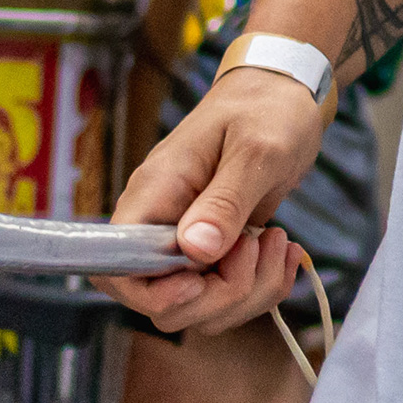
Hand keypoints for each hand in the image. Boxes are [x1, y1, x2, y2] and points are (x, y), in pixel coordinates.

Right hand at [102, 71, 326, 338]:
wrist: (286, 95)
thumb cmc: (267, 110)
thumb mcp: (255, 150)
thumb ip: (225, 200)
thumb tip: (195, 251)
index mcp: (154, 194)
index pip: (116, 268)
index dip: (152, 293)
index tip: (201, 279)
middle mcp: (163, 224)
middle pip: (163, 303)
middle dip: (219, 295)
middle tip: (256, 248)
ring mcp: (189, 242)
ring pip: (200, 307)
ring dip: (248, 292)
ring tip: (277, 243)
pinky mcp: (217, 251)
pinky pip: (227, 295)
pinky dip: (261, 286)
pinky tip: (283, 252)